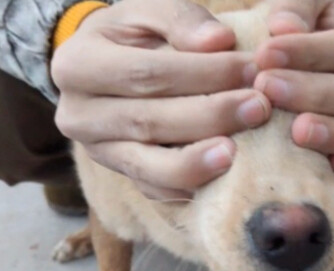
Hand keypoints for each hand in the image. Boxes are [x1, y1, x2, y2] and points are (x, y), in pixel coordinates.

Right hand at [51, 0, 270, 198]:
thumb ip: (181, 18)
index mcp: (77, 66)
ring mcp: (97, 152)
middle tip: (257, 108)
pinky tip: (222, 178)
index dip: (201, 74)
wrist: (105, 70)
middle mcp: (77, 115)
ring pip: (147, 166)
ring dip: (195, 163)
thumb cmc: (133, 36)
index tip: (249, 69)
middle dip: (208, 116)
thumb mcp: (146, 12)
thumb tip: (219, 41)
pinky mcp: (121, 175)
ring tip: (235, 154)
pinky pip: (155, 190)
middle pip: (147, 121)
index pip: (145, 73)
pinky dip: (189, 186)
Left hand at [255, 0, 333, 180]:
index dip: (316, 51)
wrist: (298, 56)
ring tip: (295, 132)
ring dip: (333, 133)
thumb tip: (284, 28)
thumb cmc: (301, 21)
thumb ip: (294, 6)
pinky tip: (323, 165)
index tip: (266, 54)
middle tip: (268, 89)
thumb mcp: (301, 1)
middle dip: (317, 92)